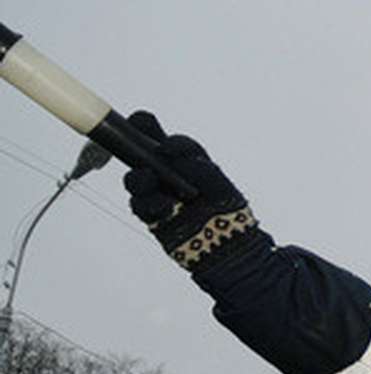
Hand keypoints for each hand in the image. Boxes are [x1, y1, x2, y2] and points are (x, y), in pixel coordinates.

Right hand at [122, 111, 260, 271]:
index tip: (143, 124)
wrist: (230, 244)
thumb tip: (167, 152)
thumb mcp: (215, 177)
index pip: (153, 133)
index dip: (143, 124)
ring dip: (140, 178)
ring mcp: (155, 193)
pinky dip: (150, 203)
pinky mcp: (152, 216)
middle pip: (134, 152)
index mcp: (178, 157)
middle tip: (138, 149)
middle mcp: (162, 172)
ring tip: (152, 181)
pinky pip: (139, 205)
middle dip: (130, 145)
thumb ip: (193, 161)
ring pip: (134, 179)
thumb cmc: (227, 208)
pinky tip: (167, 206)